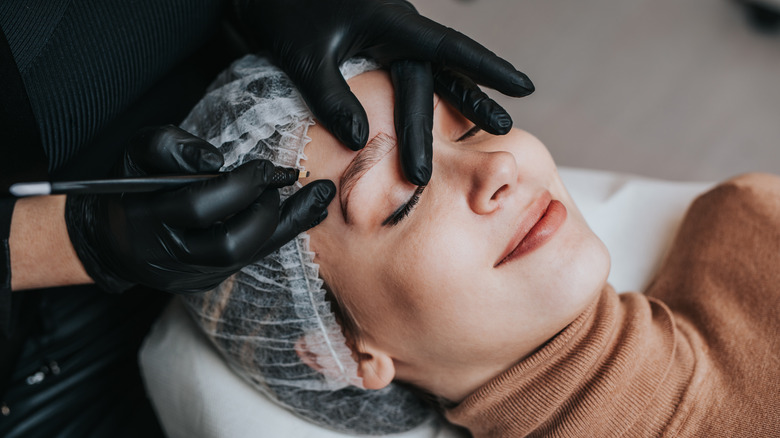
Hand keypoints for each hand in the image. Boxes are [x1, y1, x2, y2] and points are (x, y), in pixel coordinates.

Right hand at [64, 125, 335, 293]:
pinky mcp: (212, 280)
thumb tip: (215, 160)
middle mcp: (173, 256)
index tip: (264, 167)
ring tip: (313, 197)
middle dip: (264, 210)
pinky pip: (255, 258)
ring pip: (248, 257)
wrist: (114, 240)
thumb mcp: (136, 155)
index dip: (238, 185)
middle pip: (229, 244)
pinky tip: (311, 212)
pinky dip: (285, 233)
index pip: (199, 207)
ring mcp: (195, 274)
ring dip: (285, 224)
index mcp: (148, 221)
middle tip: (279, 180)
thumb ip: (170, 147)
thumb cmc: (129, 190)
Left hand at [233, 0, 533, 184]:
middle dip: (426, 129)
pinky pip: (401, 77)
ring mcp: (384, 37)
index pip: (448, 48)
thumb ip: (333, 96)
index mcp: (389, 20)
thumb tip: (363, 141)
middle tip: (423, 176)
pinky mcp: (369, 47)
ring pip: (424, 79)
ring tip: (487, 129)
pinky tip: (431, 119)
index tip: (523, 87)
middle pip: (425, 82)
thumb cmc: (282, 11)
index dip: (488, 69)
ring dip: (448, 107)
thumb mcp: (305, 55)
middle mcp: (396, 28)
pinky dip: (415, 100)